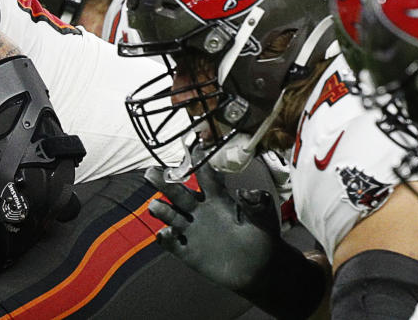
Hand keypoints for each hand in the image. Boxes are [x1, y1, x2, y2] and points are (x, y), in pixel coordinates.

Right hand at [145, 162, 277, 291]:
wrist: (259, 267)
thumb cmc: (263, 236)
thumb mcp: (266, 214)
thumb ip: (257, 201)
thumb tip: (242, 192)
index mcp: (218, 197)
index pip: (204, 176)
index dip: (197, 164)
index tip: (189, 150)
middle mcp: (201, 210)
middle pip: (178, 192)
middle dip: (164, 181)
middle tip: (151, 172)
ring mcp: (193, 230)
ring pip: (170, 215)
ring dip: (161, 209)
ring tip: (155, 206)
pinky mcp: (188, 251)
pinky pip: (171, 243)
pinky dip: (165, 238)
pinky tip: (166, 234)